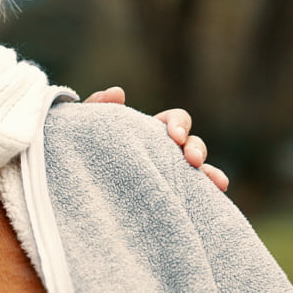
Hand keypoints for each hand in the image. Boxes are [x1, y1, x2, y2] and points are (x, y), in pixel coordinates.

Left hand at [82, 87, 230, 192]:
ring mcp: (170, 176)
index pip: (174, 120)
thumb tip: (118, 92)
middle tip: (191, 159)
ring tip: (218, 182)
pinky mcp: (171, 199)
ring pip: (199, 171)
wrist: (74, 187)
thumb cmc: (83, 150)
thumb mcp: (87, 129)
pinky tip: (216, 197)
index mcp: (150, 132)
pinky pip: (195, 197)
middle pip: (193, 144)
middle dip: (197, 148)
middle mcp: (166, 153)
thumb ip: (98, 107)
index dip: (179, 124)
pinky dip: (209, 196)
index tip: (174, 136)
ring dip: (210, 173)